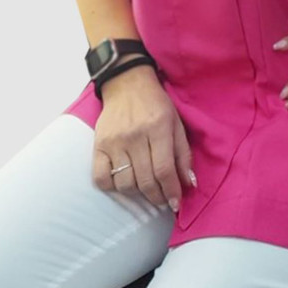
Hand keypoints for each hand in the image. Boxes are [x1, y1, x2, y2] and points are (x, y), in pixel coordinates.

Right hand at [92, 65, 196, 212]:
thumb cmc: (156, 104)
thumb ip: (183, 154)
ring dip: (137, 194)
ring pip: (125, 184)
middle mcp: (135, 136)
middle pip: (146, 180)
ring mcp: (115, 142)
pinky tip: (123, 182)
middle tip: (162, 199)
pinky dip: (112, 187)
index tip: (175, 203)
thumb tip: (189, 184)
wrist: (127, 84)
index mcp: (158, 129)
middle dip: (157, 197)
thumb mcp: (176, 124)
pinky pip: (101, 178)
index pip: (164, 170)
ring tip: (145, 189)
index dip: (171, 191)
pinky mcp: (99, 145)